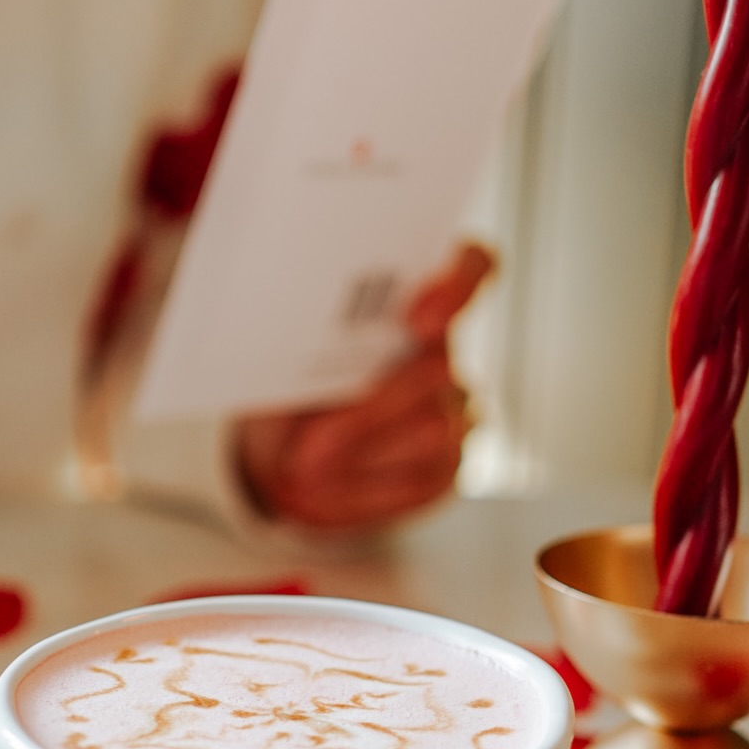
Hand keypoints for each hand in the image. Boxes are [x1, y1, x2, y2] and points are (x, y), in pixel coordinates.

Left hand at [234, 243, 494, 534]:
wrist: (280, 456)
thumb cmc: (284, 385)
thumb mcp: (278, 348)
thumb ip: (298, 326)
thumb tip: (277, 321)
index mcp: (410, 295)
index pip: (471, 263)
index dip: (457, 285)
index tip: (417, 321)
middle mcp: (442, 349)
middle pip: (437, 366)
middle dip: (369, 409)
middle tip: (311, 444)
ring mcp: (455, 408)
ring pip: (431, 428)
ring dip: (359, 450)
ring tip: (304, 463)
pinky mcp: (448, 464)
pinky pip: (421, 477)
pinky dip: (364, 485)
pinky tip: (326, 483)